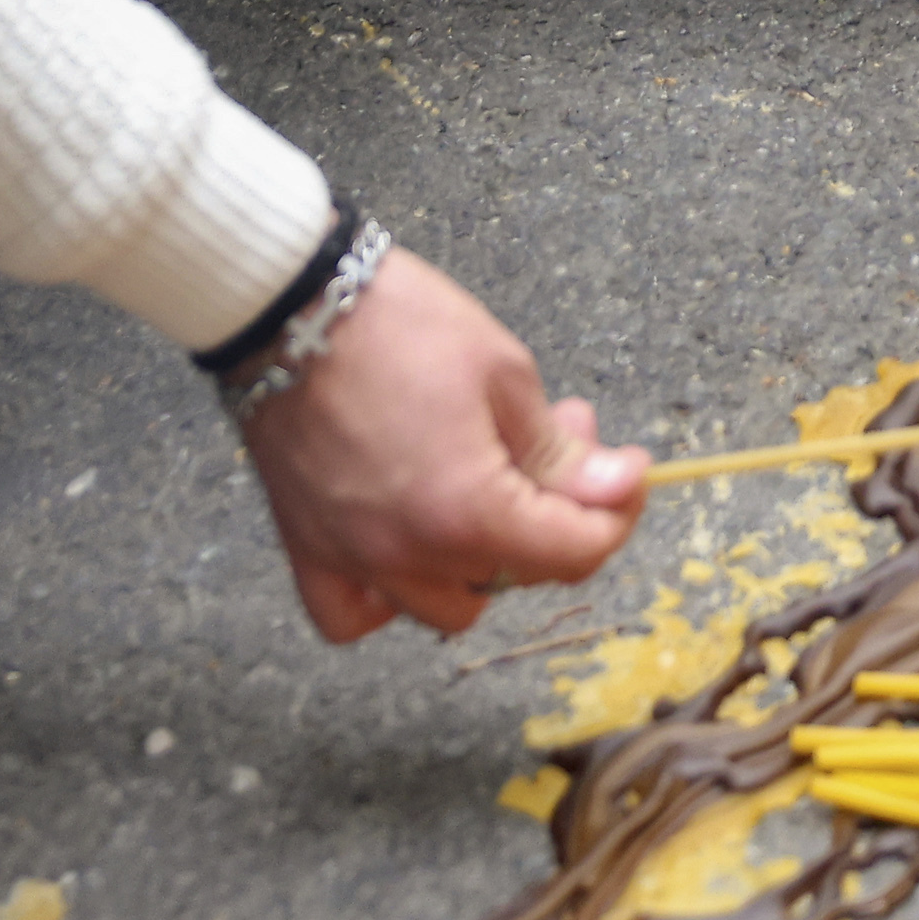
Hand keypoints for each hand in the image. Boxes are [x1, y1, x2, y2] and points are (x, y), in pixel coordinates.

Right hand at [232, 245, 647, 641]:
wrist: (289, 304)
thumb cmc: (398, 324)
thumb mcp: (502, 373)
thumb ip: (559, 449)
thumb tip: (616, 486)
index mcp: (467, 514)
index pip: (574, 551)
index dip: (618, 510)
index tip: (629, 466)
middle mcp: (408, 557)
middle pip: (517, 579)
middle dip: (558, 517)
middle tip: (564, 443)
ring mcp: (353, 560)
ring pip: (444, 608)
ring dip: (484, 563)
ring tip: (491, 489)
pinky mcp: (306, 549)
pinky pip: (352, 615)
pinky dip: (388, 600)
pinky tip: (412, 548)